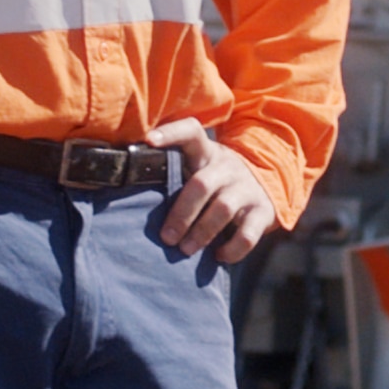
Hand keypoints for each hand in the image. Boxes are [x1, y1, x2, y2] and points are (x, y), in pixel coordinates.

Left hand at [146, 118, 274, 262]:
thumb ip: (173, 173)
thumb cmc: (214, 181)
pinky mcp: (263, 211)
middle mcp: (227, 166)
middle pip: (202, 184)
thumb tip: (124, 193)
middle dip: (181, 213)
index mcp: (206, 152)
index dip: (171, 133)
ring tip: (185, 250)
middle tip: (166, 237)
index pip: (191, 132)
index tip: (148, 140)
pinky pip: (248, 234)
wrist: (265, 184)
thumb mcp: (199, 167)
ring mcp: (247, 188)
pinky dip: (232, 249)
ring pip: (223, 208)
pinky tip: (218, 256)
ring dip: (201, 232)